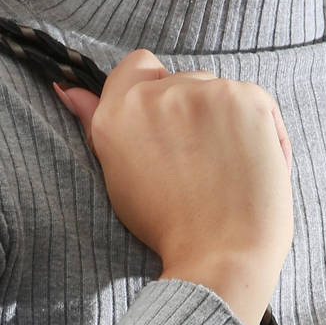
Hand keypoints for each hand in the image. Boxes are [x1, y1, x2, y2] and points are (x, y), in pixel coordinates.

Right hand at [52, 50, 294, 324]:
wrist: (221, 258)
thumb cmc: (170, 231)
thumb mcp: (119, 180)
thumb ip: (96, 126)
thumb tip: (68, 90)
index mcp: (117, 114)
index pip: (136, 66)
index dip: (154, 92)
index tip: (165, 129)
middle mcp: (156, 95)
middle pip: (181, 82)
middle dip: (191, 115)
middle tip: (197, 169)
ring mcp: (204, 92)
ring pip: (217, 93)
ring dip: (223, 121)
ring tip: (225, 172)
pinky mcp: (246, 97)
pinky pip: (253, 101)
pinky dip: (257, 129)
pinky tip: (251, 166)